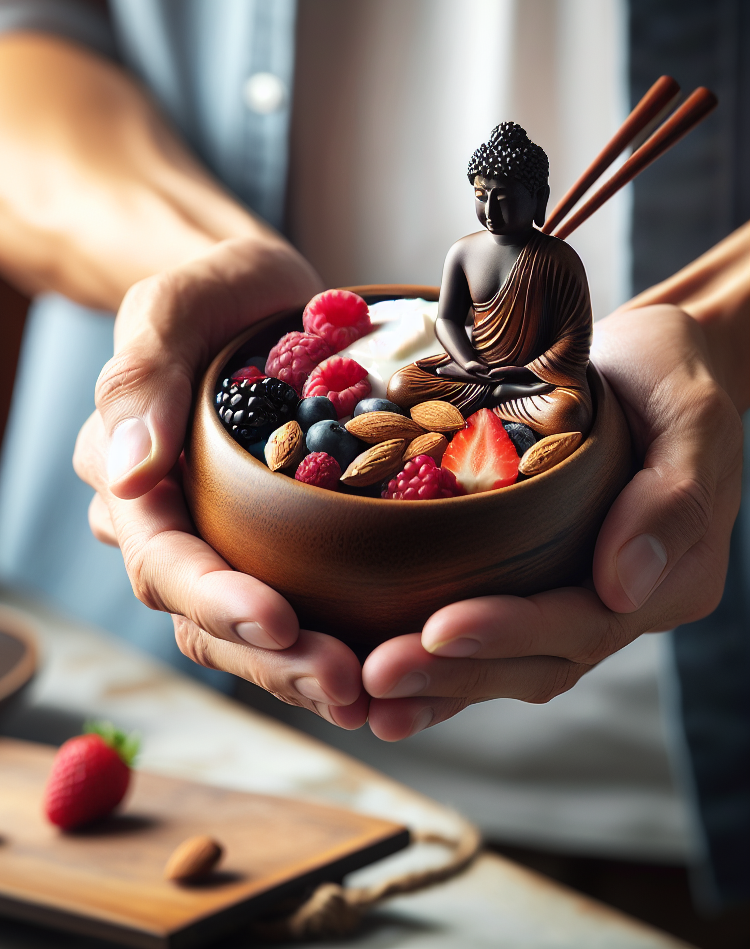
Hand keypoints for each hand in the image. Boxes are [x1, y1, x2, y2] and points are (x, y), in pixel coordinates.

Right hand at [74, 236, 368, 726]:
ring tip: (370, 695)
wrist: (258, 295)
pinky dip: (326, 646)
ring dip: (300, 673)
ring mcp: (216, 540)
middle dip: (269, 659)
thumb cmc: (212, 291)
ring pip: (241, 635)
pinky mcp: (266, 546)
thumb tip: (125, 471)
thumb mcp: (171, 305)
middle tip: (347, 684)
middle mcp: (163, 525)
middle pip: (201, 619)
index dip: (215, 600)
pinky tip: (379, 669)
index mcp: (129, 479)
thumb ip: (141, 376)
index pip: (161, 559)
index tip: (281, 622)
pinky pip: (288, 611)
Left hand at [362, 304, 742, 739]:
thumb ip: (670, 502)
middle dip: (455, 673)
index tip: (439, 629)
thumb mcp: (691, 418)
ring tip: (367, 695)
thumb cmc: (673, 376)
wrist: (647, 364)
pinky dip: (438, 661)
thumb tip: (621, 588)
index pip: (585, 624)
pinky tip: (378, 674)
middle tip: (377, 676)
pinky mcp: (537, 581)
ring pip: (507, 662)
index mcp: (670, 579)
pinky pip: (489, 632)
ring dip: (438, 683)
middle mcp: (623, 604)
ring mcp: (578, 597)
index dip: (511, 631)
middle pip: (537, 660)